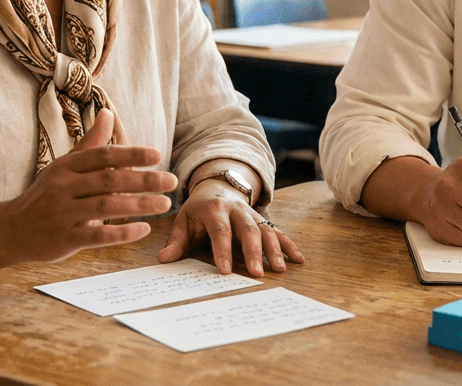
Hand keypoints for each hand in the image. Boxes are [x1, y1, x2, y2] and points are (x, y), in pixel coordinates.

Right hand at [0, 108, 176, 263]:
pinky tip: (143, 230)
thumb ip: (89, 144)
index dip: (131, 154)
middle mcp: (64, 187)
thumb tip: (108, 113)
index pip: (103, 156)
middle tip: (171, 181)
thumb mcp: (63, 167)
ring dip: (140, 206)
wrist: (11, 229)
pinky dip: (122, 233)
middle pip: (110, 181)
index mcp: (66, 167)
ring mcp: (63, 213)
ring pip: (107, 207)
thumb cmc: (45, 195)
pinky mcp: (65, 239)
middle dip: (144, 181)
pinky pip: (98, 235)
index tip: (157, 155)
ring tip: (164, 204)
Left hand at [157, 180, 304, 276]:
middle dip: (253, 252)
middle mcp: (236, 209)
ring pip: (266, 231)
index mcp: (214, 209)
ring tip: (280, 269)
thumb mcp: (183, 222)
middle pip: (247, 230)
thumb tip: (163, 259)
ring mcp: (252, 214)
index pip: (219, 230)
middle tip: (256, 273)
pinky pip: (278, 232)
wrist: (217, 187)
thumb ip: (176, 241)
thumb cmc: (198, 211)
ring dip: (274, 250)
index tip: (225, 271)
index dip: (222, 251)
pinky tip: (298, 259)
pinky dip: (289, 245)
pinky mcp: (263, 219)